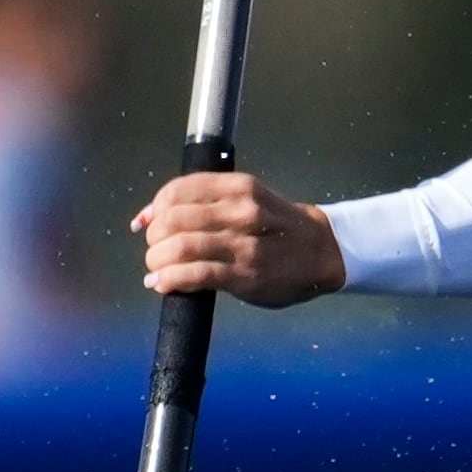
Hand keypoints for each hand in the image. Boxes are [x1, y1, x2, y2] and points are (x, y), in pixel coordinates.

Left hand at [136, 173, 346, 308]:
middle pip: (173, 221)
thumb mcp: (249, 200)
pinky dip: (169, 280)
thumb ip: (205, 204)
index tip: (149, 223)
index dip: (154, 208)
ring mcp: (245, 245)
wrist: (325, 252)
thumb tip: (146, 217)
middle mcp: (242, 211)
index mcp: (240, 187)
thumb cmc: (279, 226)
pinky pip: (194, 275)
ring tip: (157, 269)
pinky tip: (162, 284)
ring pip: (179, 247)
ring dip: (156, 261)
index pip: (178, 191)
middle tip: (157, 250)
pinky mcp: (245, 276)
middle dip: (153, 238)